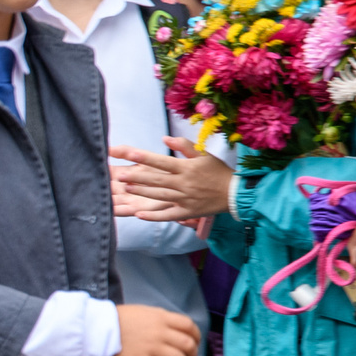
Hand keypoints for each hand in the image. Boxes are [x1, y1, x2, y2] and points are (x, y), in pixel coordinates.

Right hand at [109, 304, 198, 355]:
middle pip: (188, 345)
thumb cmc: (118, 320)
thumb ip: (160, 320)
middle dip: (192, 355)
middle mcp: (160, 332)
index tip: (194, 343)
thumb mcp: (143, 312)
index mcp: (161, 317)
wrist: (97, 328)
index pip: (189, 326)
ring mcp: (152, 348)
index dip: (196, 337)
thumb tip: (174, 331)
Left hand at [111, 138, 233, 221]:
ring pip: (159, 196)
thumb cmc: (218, 172)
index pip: (162, 162)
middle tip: (120, 176)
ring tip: (126, 189)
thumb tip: (165, 138)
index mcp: (187, 168)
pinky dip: (154, 216)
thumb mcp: (204, 154)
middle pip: (157, 180)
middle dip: (137, 178)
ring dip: (142, 193)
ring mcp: (185, 199)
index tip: (129, 154)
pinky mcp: (187, 212)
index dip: (145, 158)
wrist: (235, 194)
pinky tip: (139, 216)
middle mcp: (184, 183)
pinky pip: (168, 215)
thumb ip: (184, 146)